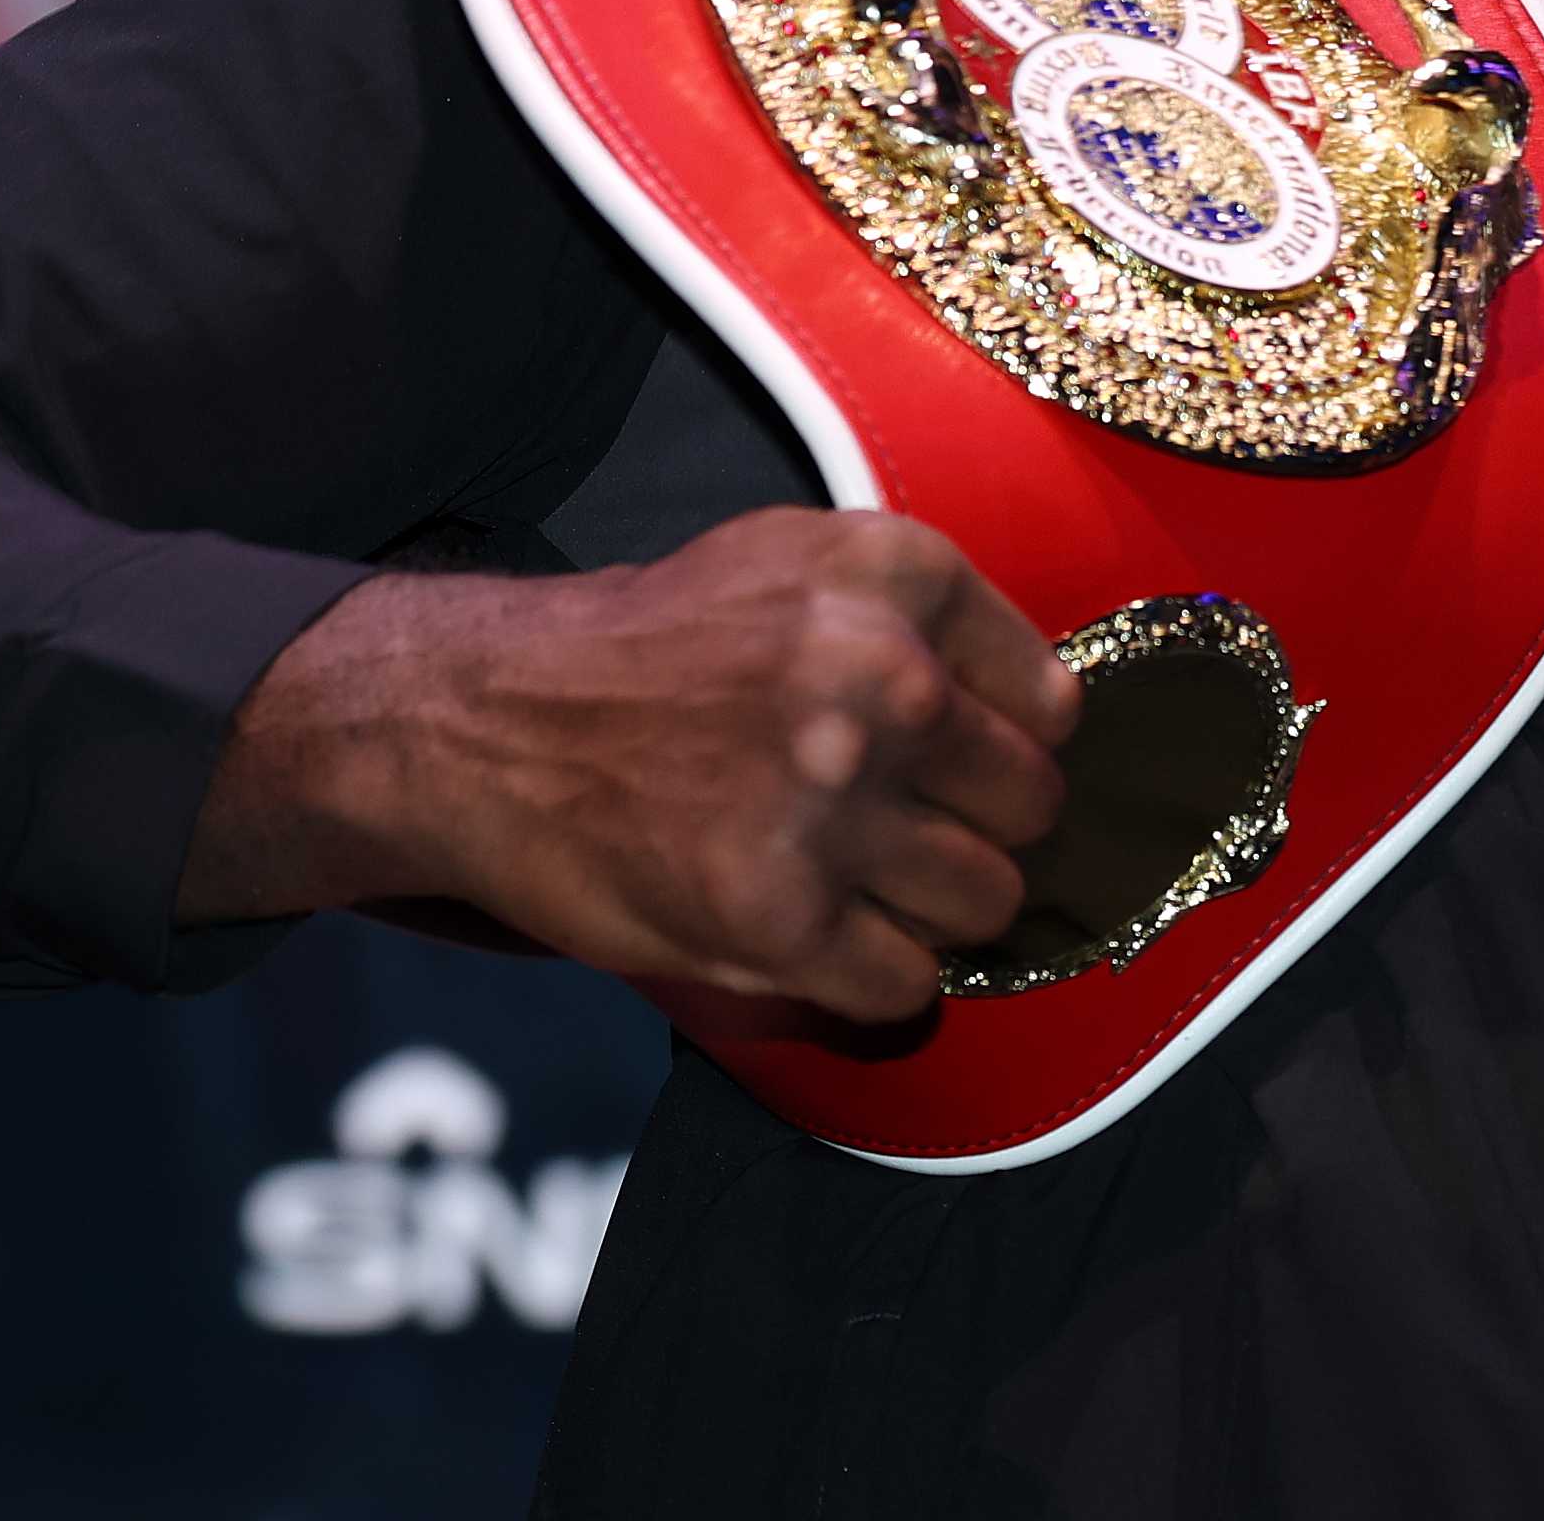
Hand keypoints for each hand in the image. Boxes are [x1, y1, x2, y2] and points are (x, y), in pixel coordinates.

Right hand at [183, 508, 1084, 1024]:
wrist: (488, 720)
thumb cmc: (663, 646)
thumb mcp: (804, 561)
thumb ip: (934, 621)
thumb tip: (1052, 722)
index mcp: (898, 578)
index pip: (1054, 706)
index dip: (1006, 744)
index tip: (951, 761)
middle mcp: (881, 679)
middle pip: (1032, 810)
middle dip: (976, 831)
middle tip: (896, 829)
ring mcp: (830, 802)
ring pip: (986, 902)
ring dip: (930, 909)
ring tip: (854, 882)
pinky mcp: (775, 916)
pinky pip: (905, 983)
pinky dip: (872, 978)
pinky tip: (817, 934)